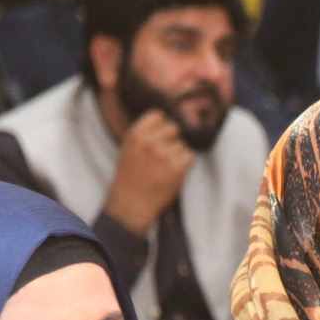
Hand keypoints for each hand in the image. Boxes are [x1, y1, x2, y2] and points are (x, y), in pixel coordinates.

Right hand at [104, 110, 195, 235]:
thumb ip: (145, 133)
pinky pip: (190, 156)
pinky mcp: (177, 167)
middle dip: (173, 139)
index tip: (160, 137)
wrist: (131, 204)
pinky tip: (173, 173)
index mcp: (136, 134)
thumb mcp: (130, 148)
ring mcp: (164, 154)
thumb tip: (167, 119)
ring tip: (166, 168)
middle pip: (174, 128)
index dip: (162, 126)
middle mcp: (150, 141)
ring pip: (183, 144)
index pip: (159, 115)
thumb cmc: (131, 177)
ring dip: (179, 154)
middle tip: (164, 155)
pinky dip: (186, 164)